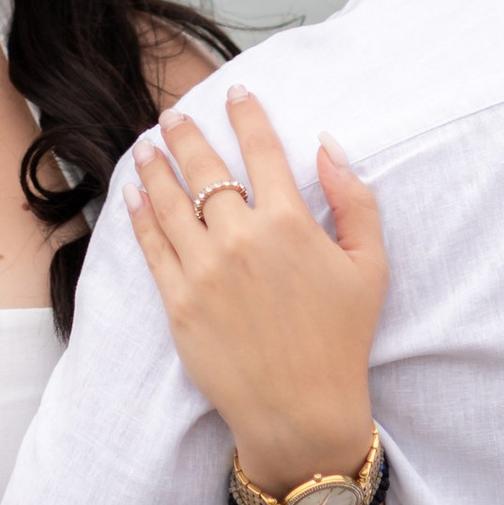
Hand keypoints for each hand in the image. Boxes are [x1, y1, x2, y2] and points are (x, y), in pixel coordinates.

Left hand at [130, 92, 385, 497]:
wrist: (301, 411)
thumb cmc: (342, 339)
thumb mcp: (371, 266)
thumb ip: (355, 199)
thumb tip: (328, 145)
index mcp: (291, 224)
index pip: (262, 151)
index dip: (247, 116)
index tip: (237, 93)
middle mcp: (242, 238)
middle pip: (206, 168)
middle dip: (187, 134)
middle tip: (173, 115)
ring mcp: (204, 270)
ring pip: (170, 202)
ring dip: (154, 167)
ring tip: (146, 146)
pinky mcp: (178, 302)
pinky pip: (152, 247)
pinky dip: (139, 216)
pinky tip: (133, 195)